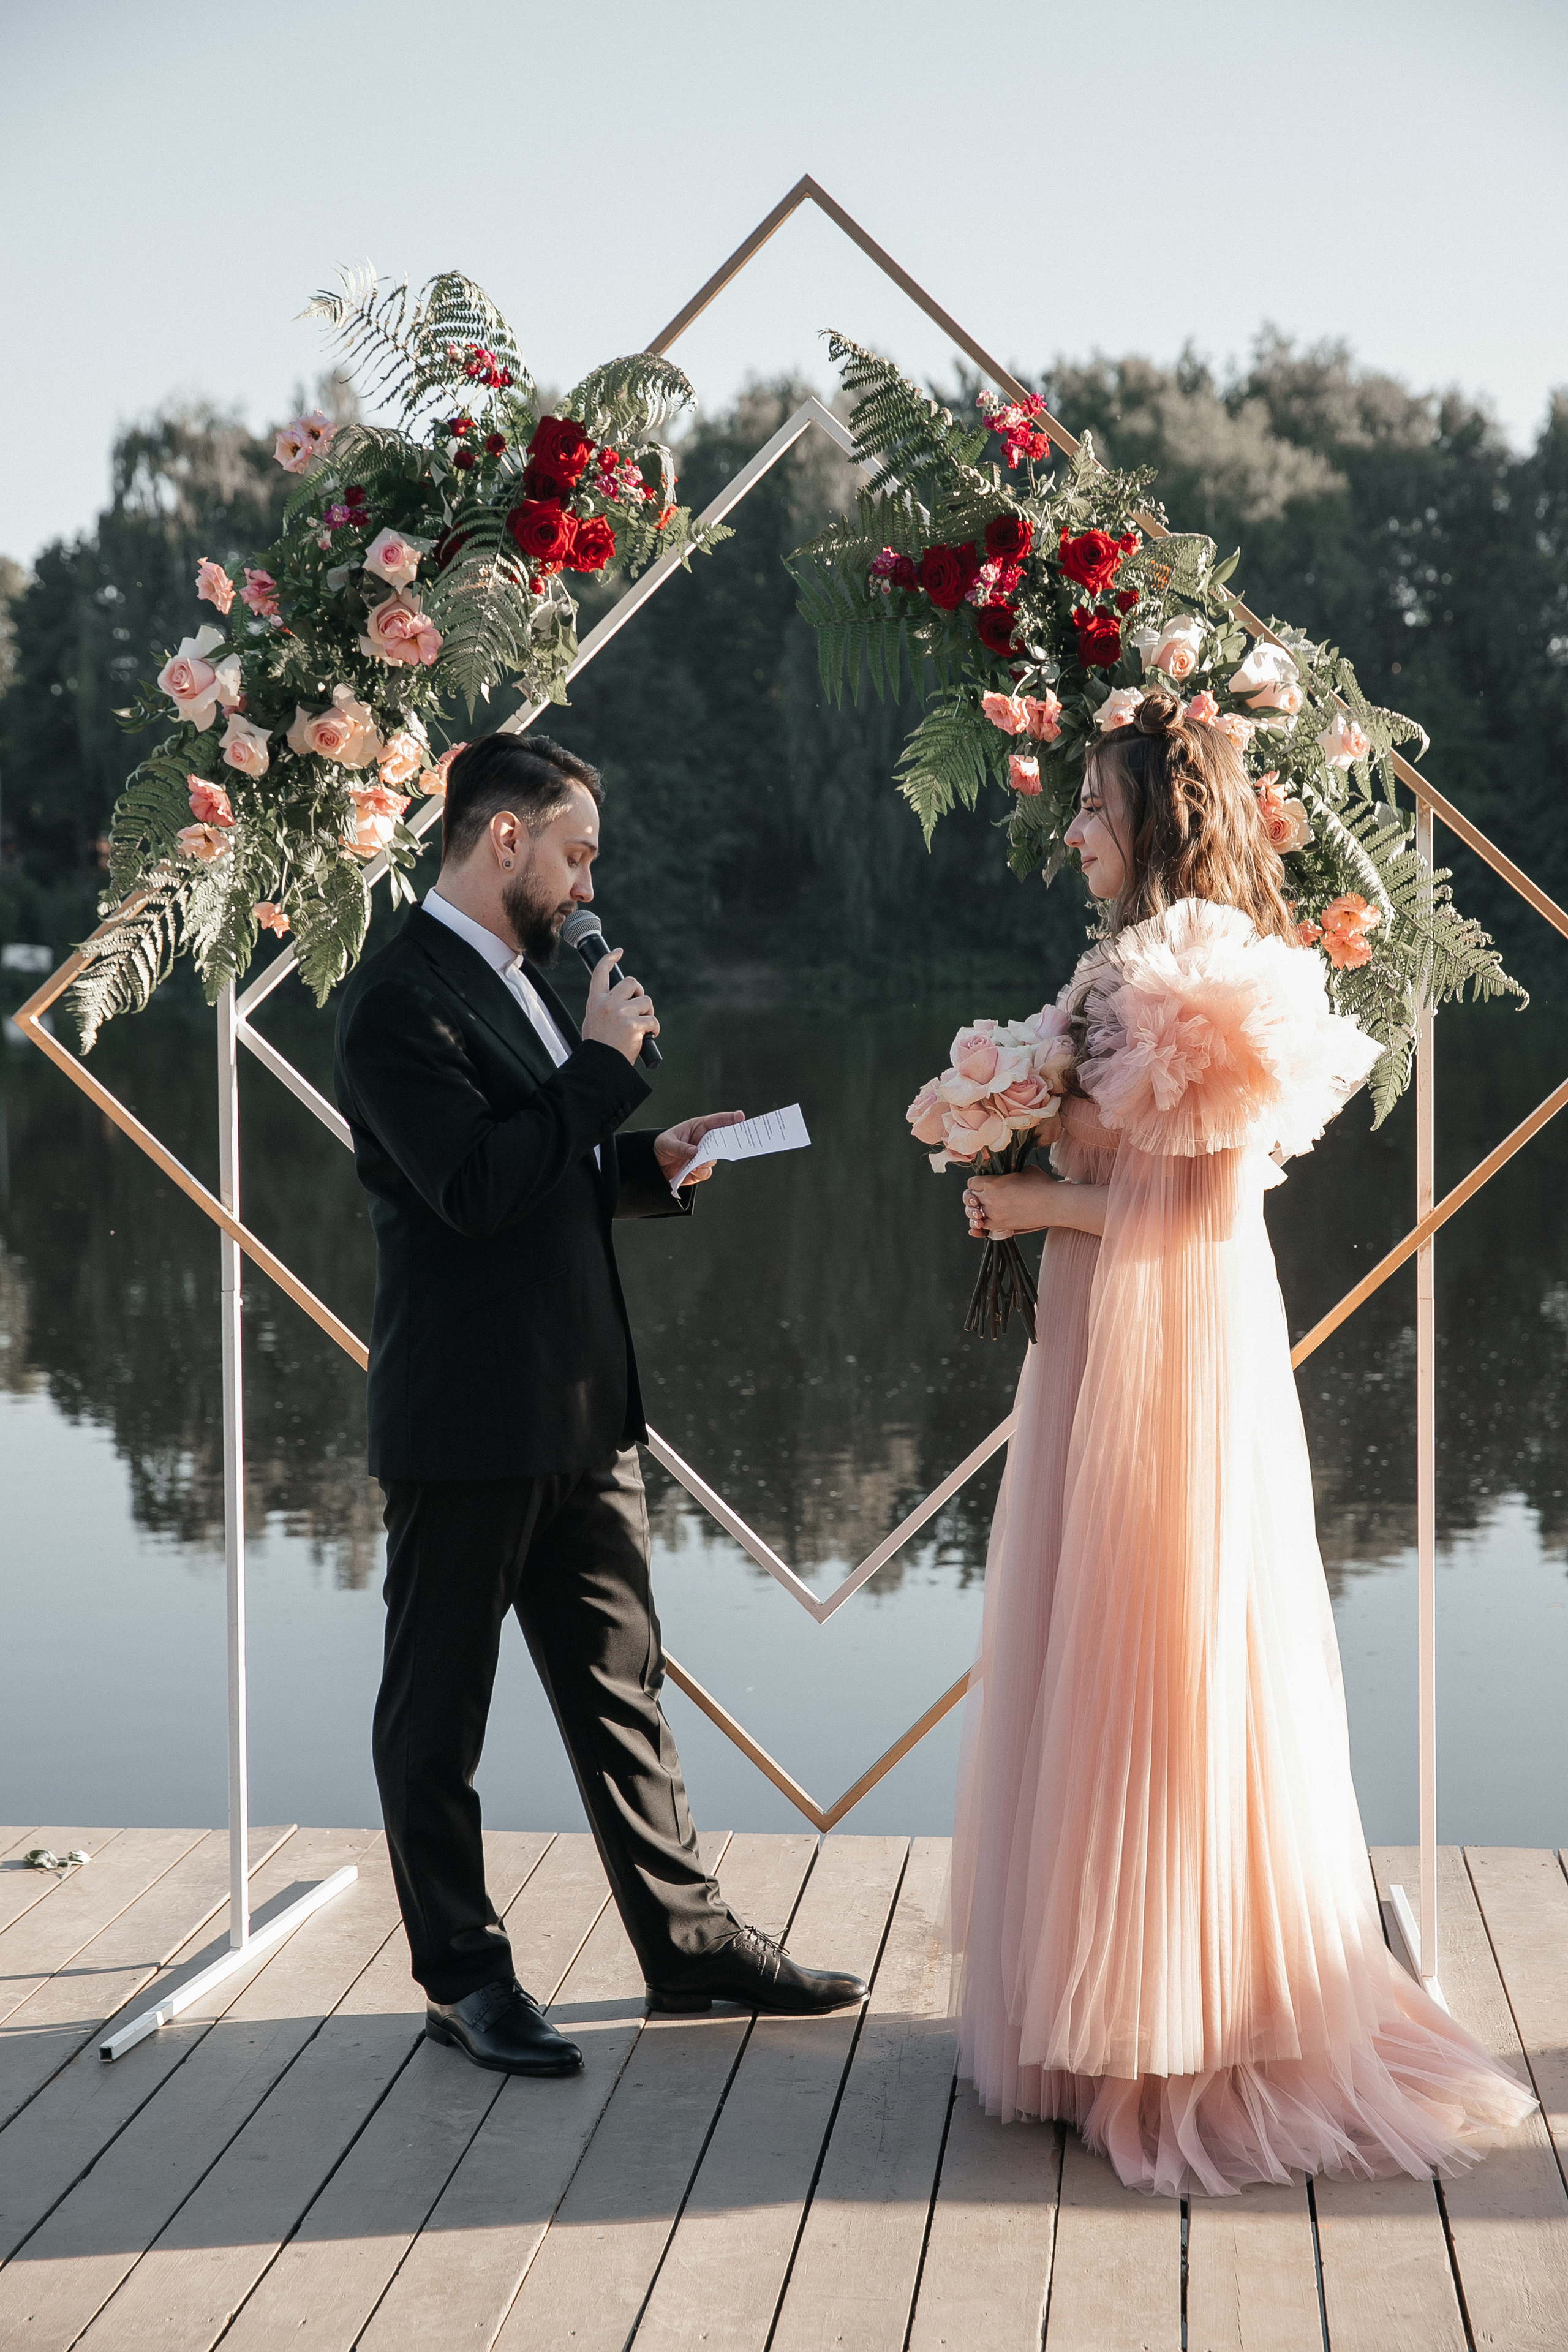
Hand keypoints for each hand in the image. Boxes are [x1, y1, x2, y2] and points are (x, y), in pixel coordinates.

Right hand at [581, 948, 658, 1066]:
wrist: (600, 1065)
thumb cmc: (599, 1047)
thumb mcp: (593, 1021)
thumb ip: (604, 1007)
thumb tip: (621, 1000)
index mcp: (595, 1001)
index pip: (600, 972)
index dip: (610, 959)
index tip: (618, 952)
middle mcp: (607, 1003)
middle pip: (631, 982)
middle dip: (640, 993)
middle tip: (640, 1007)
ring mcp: (621, 1013)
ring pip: (645, 1001)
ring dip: (648, 1013)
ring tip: (642, 1027)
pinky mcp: (634, 1025)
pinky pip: (652, 1020)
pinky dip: (654, 1029)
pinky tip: (649, 1037)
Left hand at [655, 1110, 744, 1187]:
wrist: (654, 1165)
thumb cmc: (660, 1146)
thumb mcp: (666, 1143)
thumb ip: (680, 1147)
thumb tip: (694, 1152)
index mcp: (697, 1128)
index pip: (716, 1121)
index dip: (729, 1118)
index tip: (740, 1117)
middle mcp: (703, 1141)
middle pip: (722, 1141)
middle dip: (726, 1143)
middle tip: (728, 1145)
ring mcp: (703, 1156)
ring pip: (714, 1159)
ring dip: (707, 1161)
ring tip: (694, 1163)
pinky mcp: (699, 1170)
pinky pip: (706, 1172)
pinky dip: (700, 1172)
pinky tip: (691, 1170)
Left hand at [963, 1167, 1054, 1237]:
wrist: (1053, 1203)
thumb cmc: (1041, 1184)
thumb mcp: (1023, 1170)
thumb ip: (1008, 1173)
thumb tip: (1006, 1174)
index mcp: (992, 1183)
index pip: (972, 1182)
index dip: (976, 1183)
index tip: (982, 1184)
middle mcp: (990, 1199)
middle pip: (969, 1198)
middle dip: (973, 1196)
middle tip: (981, 1196)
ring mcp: (995, 1214)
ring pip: (973, 1213)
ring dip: (976, 1210)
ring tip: (982, 1209)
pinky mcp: (1002, 1225)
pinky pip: (983, 1227)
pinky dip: (981, 1224)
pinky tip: (983, 1220)